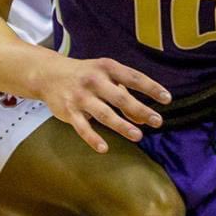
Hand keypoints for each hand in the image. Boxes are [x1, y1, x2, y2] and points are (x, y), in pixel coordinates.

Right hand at [38, 56, 171, 153]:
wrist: (49, 74)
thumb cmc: (86, 76)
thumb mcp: (106, 78)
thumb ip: (124, 95)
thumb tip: (143, 119)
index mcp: (107, 68)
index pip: (134, 77)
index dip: (151, 88)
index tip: (167, 99)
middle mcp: (94, 80)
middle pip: (121, 97)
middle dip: (141, 110)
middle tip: (158, 121)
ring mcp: (81, 96)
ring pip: (104, 114)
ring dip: (122, 126)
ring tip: (138, 136)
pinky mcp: (68, 111)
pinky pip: (82, 127)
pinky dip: (93, 138)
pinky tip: (104, 148)